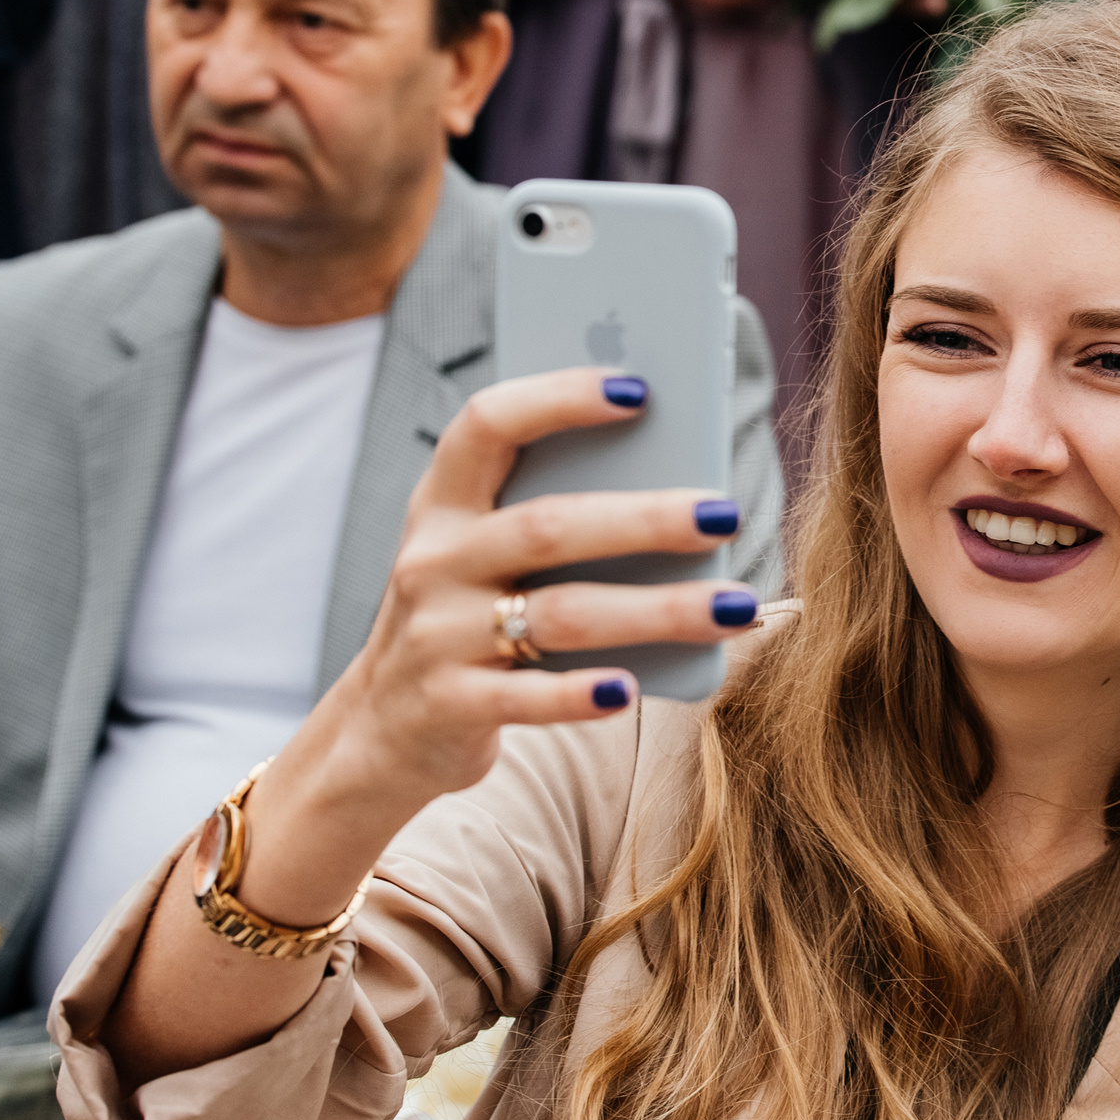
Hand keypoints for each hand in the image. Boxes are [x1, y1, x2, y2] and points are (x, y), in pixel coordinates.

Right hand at [315, 368, 758, 813]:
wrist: (385, 730)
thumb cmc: (471, 619)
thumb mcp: (488, 557)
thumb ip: (556, 519)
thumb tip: (685, 492)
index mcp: (444, 504)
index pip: (489, 424)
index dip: (558, 398)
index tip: (639, 388)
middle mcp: (434, 561)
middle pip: (548, 526)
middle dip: (645, 519)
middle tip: (725, 514)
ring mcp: (436, 636)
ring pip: (560, 615)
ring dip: (656, 610)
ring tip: (734, 606)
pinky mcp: (450, 706)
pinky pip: (527, 697)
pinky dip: (581, 693)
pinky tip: (632, 689)